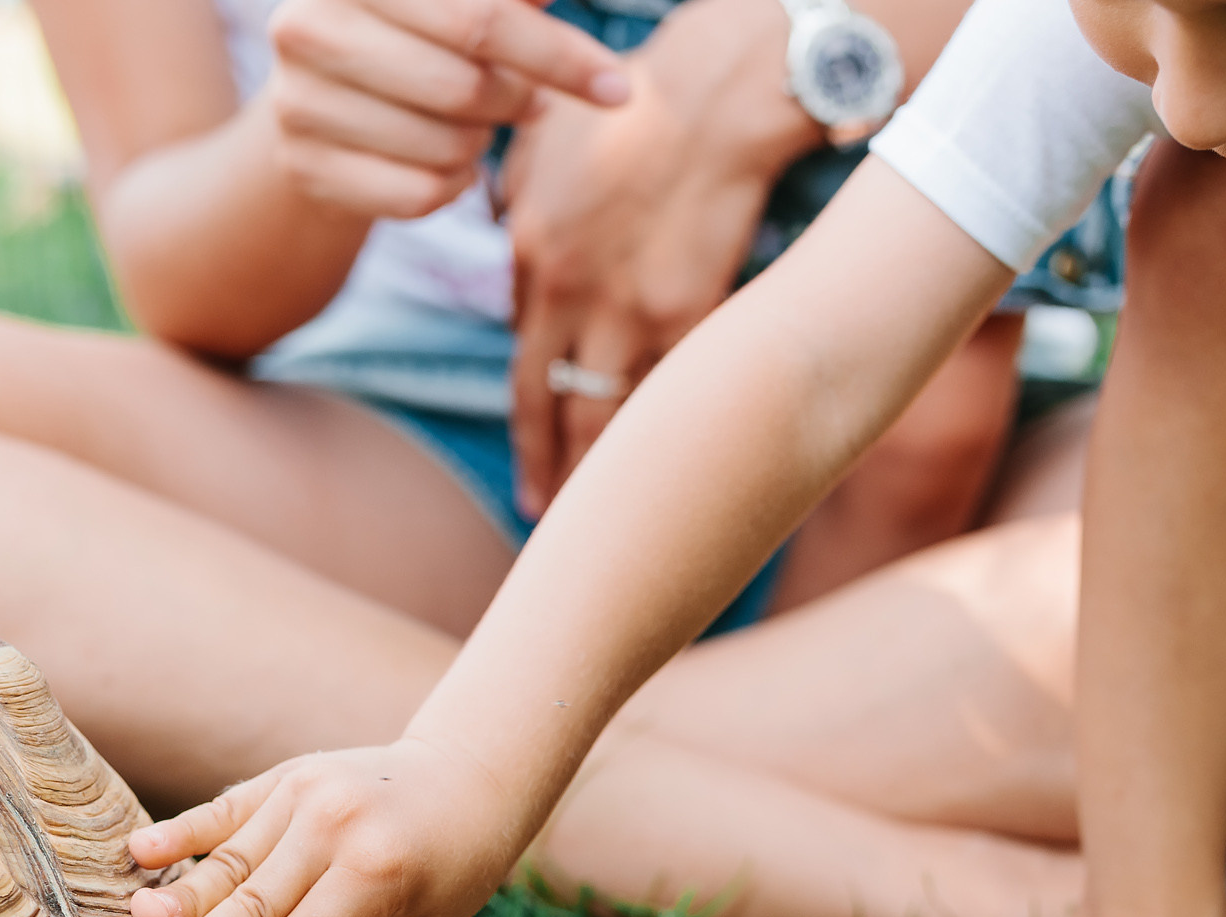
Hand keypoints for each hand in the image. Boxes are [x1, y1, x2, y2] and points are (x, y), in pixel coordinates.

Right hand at [128, 738, 526, 916]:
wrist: (468, 776)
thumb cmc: (446, 869)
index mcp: (377, 872)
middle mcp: (335, 825)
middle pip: (256, 898)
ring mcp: (306, 792)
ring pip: (232, 859)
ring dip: (184, 894)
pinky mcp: (285, 776)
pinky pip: (226, 810)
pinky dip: (183, 831)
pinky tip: (140, 852)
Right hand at [263, 0, 631, 218]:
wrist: (321, 100)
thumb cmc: (420, 31)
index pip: (480, 18)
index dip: (557, 55)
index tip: (615, 87)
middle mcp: (306, 26)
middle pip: (464, 86)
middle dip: (516, 101)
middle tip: (524, 100)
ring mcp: (296, 102)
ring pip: (445, 147)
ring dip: (478, 143)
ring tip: (465, 122)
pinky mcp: (304, 168)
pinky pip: (418, 195)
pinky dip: (451, 187)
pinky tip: (441, 163)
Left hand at [499, 0, 813, 511]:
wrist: (722, 95)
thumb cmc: (638, 105)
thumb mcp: (546, 143)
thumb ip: (517, 200)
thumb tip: (503, 230)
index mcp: (529, 253)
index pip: (523, 353)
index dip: (529, 406)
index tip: (532, 444)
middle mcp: (567, 294)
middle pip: (545, 403)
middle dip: (543, 464)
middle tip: (539, 512)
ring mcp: (626, 310)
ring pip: (604, 416)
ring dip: (598, 471)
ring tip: (599, 512)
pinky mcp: (687, 314)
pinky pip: (665, 391)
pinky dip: (661, 433)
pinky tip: (662, 468)